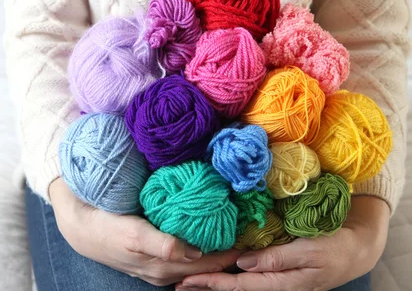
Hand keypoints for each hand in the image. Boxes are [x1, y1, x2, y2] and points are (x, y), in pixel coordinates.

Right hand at [49, 178, 241, 285]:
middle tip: (252, 232)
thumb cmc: (106, 228)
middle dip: (229, 252)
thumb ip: (163, 244)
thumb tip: (194, 253)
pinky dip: (200, 245)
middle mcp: (166, 270)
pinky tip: (206, 232)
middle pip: (206, 265)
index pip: (209, 264)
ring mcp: (159, 264)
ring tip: (235, 231)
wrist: (80, 226)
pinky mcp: (153, 254)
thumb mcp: (132, 235)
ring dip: (216, 249)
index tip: (253, 237)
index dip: (231, 253)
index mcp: (164, 266)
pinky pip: (184, 253)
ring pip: (197, 260)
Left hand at [176, 195, 388, 290]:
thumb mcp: (309, 251)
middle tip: (178, 283)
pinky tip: (217, 269)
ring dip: (215, 280)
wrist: (355, 249)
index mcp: (281, 283)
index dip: (213, 283)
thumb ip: (277, 259)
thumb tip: (243, 264)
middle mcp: (275, 284)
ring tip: (190, 279)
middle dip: (206, 285)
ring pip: (239, 282)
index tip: (189, 280)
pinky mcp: (276, 270)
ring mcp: (275, 279)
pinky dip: (229, 272)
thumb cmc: (334, 247)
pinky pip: (248, 275)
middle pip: (235, 287)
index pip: (240, 286)